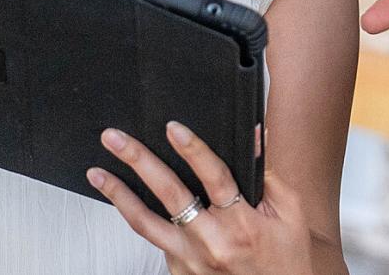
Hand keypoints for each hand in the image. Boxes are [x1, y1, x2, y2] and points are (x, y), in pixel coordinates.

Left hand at [91, 122, 309, 273]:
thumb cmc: (286, 259)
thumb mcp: (289, 214)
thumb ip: (267, 174)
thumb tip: (254, 135)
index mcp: (243, 224)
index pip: (214, 178)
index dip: (193, 149)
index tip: (173, 128)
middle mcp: (212, 243)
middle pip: (170, 194)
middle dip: (139, 161)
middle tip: (116, 139)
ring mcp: (191, 261)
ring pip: (146, 223)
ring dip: (119, 194)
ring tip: (98, 172)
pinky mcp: (179, 272)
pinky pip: (155, 240)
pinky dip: (140, 218)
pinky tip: (127, 200)